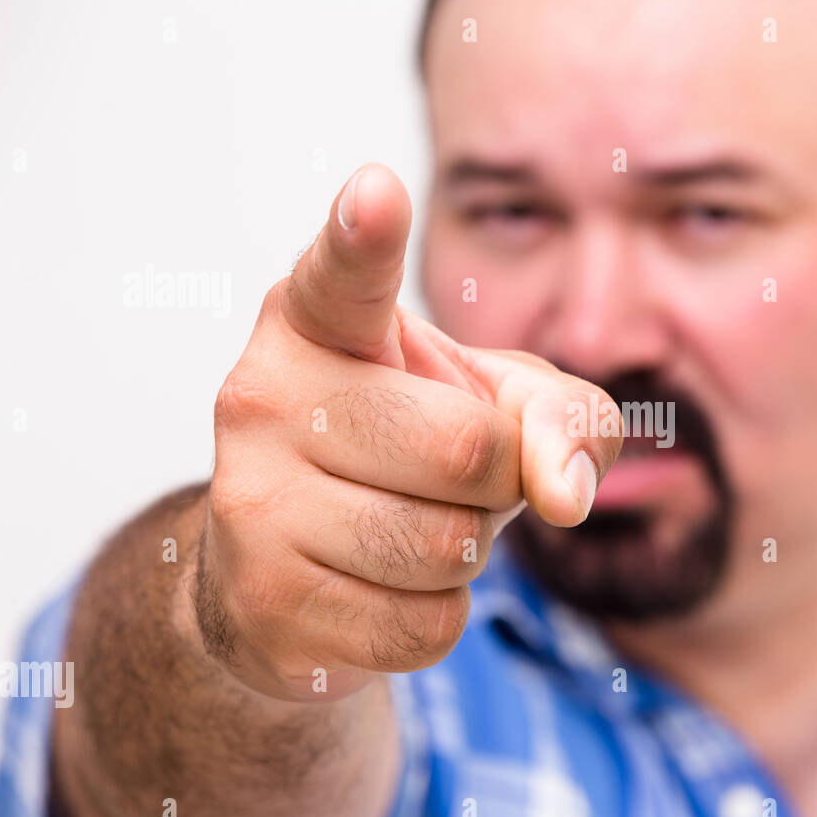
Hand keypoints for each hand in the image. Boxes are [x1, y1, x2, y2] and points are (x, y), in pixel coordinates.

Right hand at [201, 163, 620, 700]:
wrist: (288, 566)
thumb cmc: (407, 453)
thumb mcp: (499, 405)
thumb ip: (565, 416)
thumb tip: (566, 494)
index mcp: (317, 322)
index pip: (344, 275)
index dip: (364, 235)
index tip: (377, 192)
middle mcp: (263, 396)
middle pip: (465, 451)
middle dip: (496, 482)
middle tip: (447, 478)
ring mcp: (251, 503)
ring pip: (446, 549)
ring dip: (464, 554)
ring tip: (405, 526)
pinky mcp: (263, 601)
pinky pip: (423, 625)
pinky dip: (435, 615)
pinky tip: (380, 587)